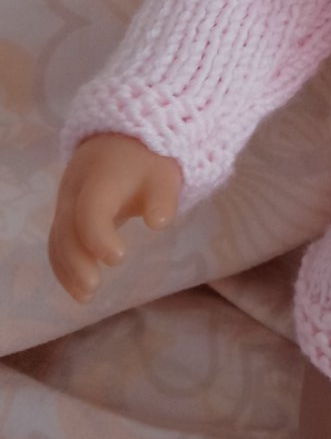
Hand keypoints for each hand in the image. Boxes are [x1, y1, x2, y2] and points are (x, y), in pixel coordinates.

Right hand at [48, 133, 181, 303]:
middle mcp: (75, 190)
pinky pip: (57, 241)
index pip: (91, 207)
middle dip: (76, 260)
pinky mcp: (64, 215)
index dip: (98, 235)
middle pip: (67, 227)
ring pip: (57, 238)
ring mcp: (65, 202)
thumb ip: (163, 198)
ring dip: (67, 269)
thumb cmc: (146, 163)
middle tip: (93, 288)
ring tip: (86, 296)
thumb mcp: (164, 174)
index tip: (118, 258)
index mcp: (101, 177)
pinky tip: (79, 289)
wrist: (121, 142)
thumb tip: (159, 223)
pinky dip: (64, 266)